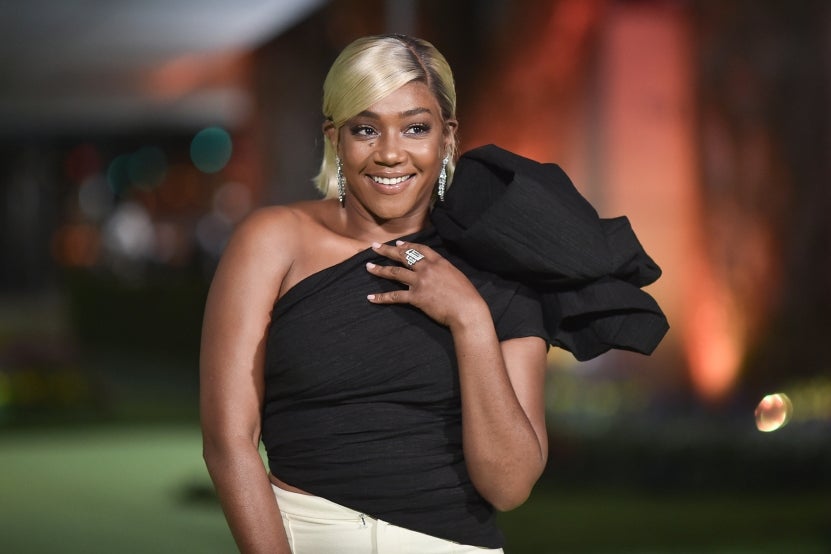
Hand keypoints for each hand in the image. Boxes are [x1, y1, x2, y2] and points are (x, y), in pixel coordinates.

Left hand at [366, 240, 487, 327]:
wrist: (467, 310)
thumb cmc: (467, 295)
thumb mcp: (456, 275)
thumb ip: (444, 270)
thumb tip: (437, 270)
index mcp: (439, 261)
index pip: (419, 249)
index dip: (407, 246)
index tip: (397, 244)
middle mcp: (427, 268)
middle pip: (403, 256)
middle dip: (387, 251)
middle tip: (375, 247)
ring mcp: (420, 282)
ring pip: (395, 272)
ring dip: (379, 269)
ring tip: (368, 267)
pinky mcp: (416, 297)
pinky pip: (395, 296)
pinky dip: (381, 297)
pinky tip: (371, 297)